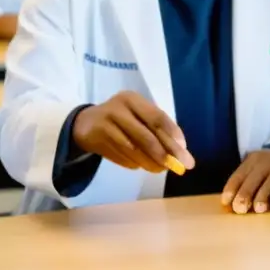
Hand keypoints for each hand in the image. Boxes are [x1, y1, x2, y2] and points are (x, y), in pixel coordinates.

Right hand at [72, 91, 194, 173]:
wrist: (85, 124)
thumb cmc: (121, 118)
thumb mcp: (137, 116)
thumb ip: (156, 130)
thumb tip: (180, 152)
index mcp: (132, 99)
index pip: (157, 117)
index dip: (172, 134)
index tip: (184, 150)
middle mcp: (119, 108)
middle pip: (146, 135)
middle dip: (164, 154)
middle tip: (179, 167)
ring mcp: (106, 124)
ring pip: (134, 149)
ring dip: (150, 163)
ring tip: (160, 170)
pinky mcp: (98, 140)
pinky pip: (122, 156)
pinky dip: (135, 164)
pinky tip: (141, 165)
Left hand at [221, 150, 269, 214]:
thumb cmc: (262, 172)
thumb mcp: (251, 171)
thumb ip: (241, 185)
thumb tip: (226, 204)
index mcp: (251, 161)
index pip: (239, 175)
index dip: (231, 189)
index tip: (225, 202)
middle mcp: (266, 163)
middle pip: (253, 180)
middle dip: (246, 195)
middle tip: (240, 209)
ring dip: (264, 197)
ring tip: (259, 209)